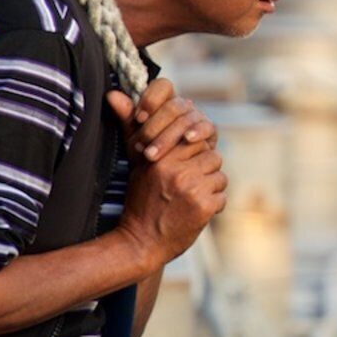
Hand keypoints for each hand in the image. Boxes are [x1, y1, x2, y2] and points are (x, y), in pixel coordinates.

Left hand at [108, 77, 213, 168]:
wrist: (169, 180)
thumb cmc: (150, 156)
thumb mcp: (135, 139)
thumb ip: (126, 117)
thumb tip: (111, 95)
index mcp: (164, 102)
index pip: (162, 86)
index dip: (151, 98)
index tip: (139, 118)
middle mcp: (182, 106)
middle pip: (173, 105)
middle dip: (155, 126)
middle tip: (141, 145)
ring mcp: (197, 117)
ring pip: (186, 118)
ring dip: (167, 137)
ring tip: (152, 154)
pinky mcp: (210, 131)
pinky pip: (207, 126)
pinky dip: (197, 131)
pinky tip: (188, 139)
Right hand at [117, 124, 228, 263]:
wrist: (140, 242)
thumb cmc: (140, 201)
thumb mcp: (135, 164)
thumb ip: (133, 129)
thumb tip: (113, 94)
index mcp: (161, 157)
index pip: (195, 138)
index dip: (194, 152)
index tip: (187, 164)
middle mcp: (177, 170)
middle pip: (211, 155)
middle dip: (204, 169)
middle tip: (188, 185)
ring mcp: (192, 189)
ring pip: (219, 174)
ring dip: (210, 187)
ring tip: (191, 198)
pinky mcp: (204, 207)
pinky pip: (222, 195)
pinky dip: (213, 205)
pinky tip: (196, 211)